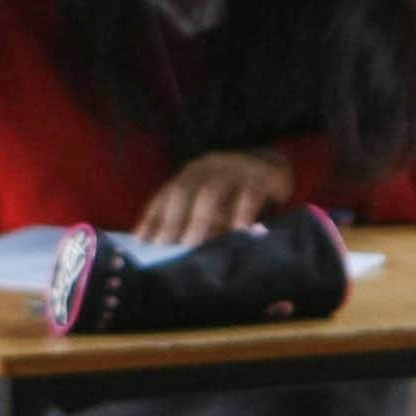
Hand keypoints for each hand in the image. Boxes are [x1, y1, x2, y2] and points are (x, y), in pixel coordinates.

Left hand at [135, 149, 295, 246]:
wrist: (274, 166)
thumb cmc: (236, 194)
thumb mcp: (212, 203)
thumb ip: (194, 220)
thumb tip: (174, 249)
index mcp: (192, 172)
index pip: (166, 194)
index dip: (152, 216)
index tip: (141, 240)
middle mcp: (209, 167)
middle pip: (183, 190)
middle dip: (171, 219)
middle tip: (162, 245)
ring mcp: (235, 170)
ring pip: (211, 191)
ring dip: (198, 219)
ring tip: (191, 243)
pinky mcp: (262, 177)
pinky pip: (249, 195)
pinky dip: (241, 213)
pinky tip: (237, 231)